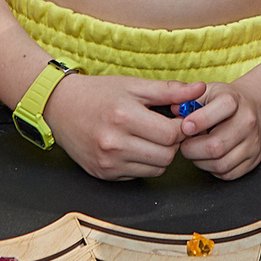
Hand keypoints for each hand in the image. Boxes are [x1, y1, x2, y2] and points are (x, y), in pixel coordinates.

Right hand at [44, 73, 201, 180]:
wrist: (60, 107)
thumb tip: (199, 89)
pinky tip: (133, 146)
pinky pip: (138, 175)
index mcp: (124, 116)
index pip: (172, 134)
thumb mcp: (134, 85)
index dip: (182, 128)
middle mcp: (114, 143)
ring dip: (159, 155)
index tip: (178, 120)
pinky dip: (142, 163)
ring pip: (156, 169)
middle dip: (172, 143)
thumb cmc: (98, 93)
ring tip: (149, 137)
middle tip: (164, 129)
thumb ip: (170, 91)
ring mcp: (107, 162)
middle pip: (167, 155)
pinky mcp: (103, 174)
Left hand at [177, 78, 260, 180]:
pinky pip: (228, 174)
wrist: (256, 108)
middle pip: (216, 145)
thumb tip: (173, 110)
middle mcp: (247, 122)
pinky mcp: (254, 160)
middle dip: (192, 149)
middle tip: (184, 145)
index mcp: (234, 101)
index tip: (185, 127)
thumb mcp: (207, 91)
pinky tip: (208, 158)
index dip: (199, 120)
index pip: (222, 109)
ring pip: (221, 164)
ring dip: (200, 162)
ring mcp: (253, 143)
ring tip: (195, 151)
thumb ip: (188, 99)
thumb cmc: (224, 101)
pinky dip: (212, 169)